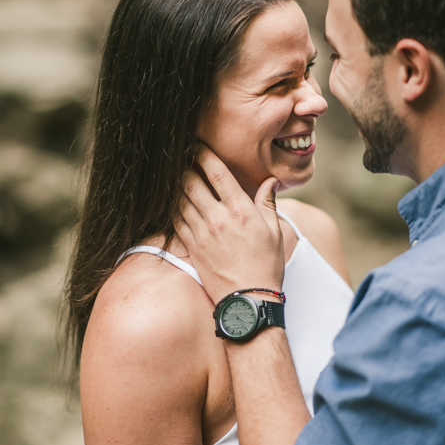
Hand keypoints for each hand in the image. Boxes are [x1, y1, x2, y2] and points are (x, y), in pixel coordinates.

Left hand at [175, 143, 284, 303]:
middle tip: (178, 155)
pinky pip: (175, 221)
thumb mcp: (274, 231)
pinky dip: (171, 208)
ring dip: (175, 185)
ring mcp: (202, 233)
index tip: (196, 144)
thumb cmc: (265, 265)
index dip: (203, 154)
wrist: (249, 300)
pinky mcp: (192, 248)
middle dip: (184, 166)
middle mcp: (219, 218)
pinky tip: (169, 200)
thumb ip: (267, 202)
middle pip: (192, 182)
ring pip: (180, 200)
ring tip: (171, 174)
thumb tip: (269, 181)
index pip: (217, 173)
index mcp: (241, 210)